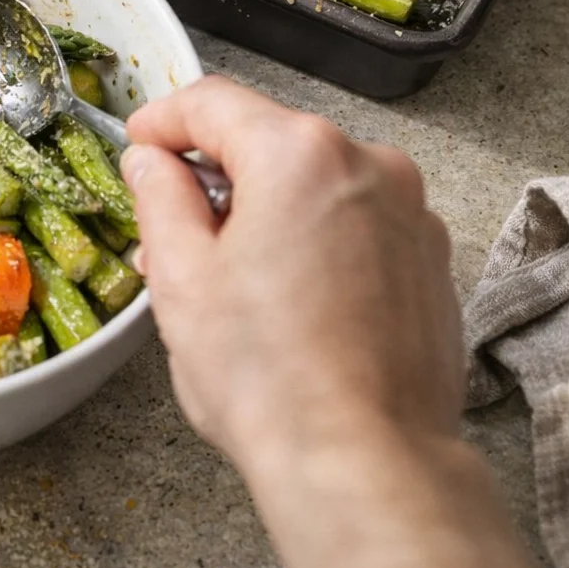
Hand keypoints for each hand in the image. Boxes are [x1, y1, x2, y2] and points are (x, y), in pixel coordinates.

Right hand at [120, 76, 459, 473]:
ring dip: (268, 212)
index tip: (138, 144)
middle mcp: (366, 163)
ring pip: (315, 184)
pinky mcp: (430, 259)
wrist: (368, 464)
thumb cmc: (270, 378)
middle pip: (269, 143)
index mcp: (298, 153)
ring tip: (229, 282)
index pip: (213, 103)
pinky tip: (290, 302)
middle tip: (169, 233)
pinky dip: (318, 241)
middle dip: (216, 179)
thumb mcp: (181, 277)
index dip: (163, 120)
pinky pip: (358, 223)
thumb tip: (152, 162)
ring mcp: (410, 211)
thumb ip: (159, 197)